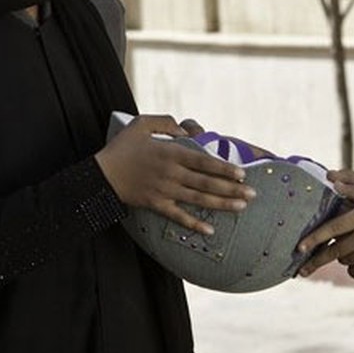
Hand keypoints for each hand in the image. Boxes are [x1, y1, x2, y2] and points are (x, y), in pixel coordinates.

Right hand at [95, 114, 254, 234]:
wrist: (100, 175)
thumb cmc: (122, 147)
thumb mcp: (141, 124)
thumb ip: (166, 122)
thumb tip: (187, 128)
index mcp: (170, 153)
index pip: (203, 162)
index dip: (224, 168)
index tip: (242, 173)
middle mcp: (171, 173)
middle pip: (206, 182)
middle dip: (232, 189)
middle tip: (252, 194)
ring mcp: (164, 191)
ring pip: (198, 199)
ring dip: (221, 204)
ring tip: (241, 208)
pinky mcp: (156, 205)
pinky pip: (179, 217)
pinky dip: (194, 225)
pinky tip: (210, 231)